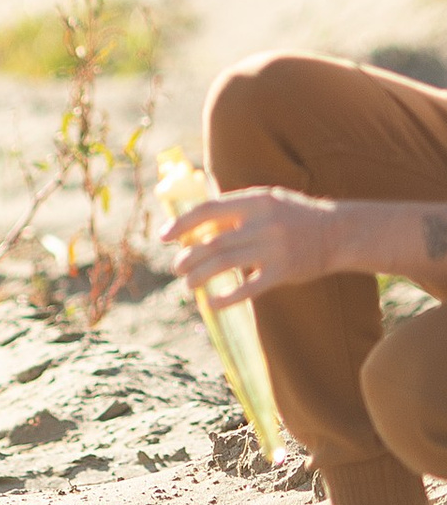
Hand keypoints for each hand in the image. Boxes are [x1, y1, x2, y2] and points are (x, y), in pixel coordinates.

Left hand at [163, 187, 352, 305]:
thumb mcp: (266, 201)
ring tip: (187, 283)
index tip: (163, 236)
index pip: (208, 210)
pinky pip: (250, 287)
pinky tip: (213, 302)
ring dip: (200, 275)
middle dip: (188, 256)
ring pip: (225, 263)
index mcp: (254, 201)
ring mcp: (274, 249)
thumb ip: (235, 211)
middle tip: (175, 267)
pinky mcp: (284, 272)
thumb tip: (196, 227)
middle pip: (213, 242)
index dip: (182, 223)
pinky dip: (228, 296)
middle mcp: (263, 224)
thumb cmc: (294, 216)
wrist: (340, 233)